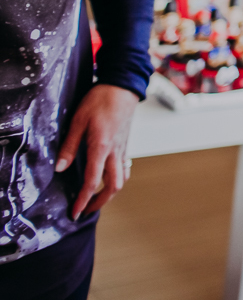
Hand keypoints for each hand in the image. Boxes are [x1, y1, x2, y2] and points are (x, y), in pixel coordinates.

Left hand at [55, 83, 138, 219]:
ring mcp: (123, 149)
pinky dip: (116, 179)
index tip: (76, 212)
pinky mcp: (125, 145)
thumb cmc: (100, 101)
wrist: (123, 87)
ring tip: (96, 198)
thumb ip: (69, 146)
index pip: (92, 181)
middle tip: (86, 210)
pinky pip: (124, 168)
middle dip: (100, 202)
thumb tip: (59, 168)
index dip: (83, 199)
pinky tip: (106, 178)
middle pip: (113, 186)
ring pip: (122, 179)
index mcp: (101, 147)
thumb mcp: (78, 121)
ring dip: (110, 193)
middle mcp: (115, 151)